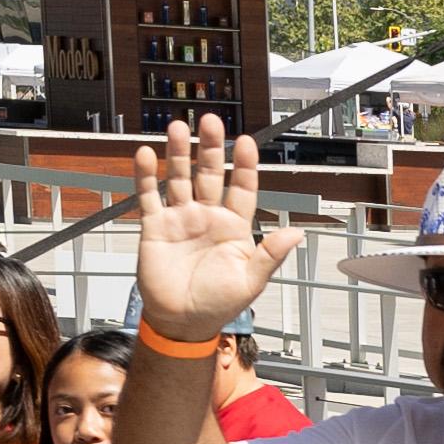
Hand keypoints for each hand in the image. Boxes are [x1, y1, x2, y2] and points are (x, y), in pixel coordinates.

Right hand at [134, 116, 297, 346]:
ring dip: (178, 153)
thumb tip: (297, 233)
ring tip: (178, 127)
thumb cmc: (217, 304)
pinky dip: (147, 176)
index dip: (245, 166)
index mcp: (235, 227)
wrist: (181, 322)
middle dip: (211, 148)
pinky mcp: (156, 227)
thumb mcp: (251, 281)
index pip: (243, 188)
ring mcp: (181, 219)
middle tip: (210, 121)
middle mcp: (208, 217)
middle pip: (211, 174)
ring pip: (180, 178)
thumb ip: (271, 255)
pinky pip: (150, 196)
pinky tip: (147, 155)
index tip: (246, 142)